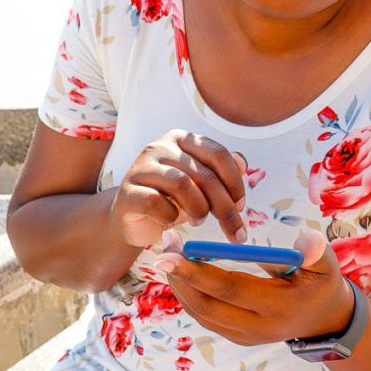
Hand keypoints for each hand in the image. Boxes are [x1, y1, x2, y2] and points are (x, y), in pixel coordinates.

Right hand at [110, 130, 246, 247]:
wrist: (131, 218)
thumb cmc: (170, 199)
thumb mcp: (200, 185)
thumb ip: (220, 172)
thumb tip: (243, 163)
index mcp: (182, 140)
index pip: (218, 154)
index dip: (235, 182)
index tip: (241, 206)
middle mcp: (160, 146)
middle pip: (204, 174)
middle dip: (224, 206)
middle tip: (234, 231)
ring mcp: (141, 166)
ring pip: (182, 184)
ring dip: (198, 209)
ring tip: (198, 221)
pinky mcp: (127, 190)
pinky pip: (154, 201)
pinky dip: (169, 216)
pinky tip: (170, 221)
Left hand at [157, 229, 355, 346]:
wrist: (325, 321)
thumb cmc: (322, 284)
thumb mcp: (326, 267)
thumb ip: (316, 253)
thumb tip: (306, 242)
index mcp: (277, 308)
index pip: (229, 289)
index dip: (197, 271)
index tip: (172, 252)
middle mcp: (257, 327)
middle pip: (206, 305)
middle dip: (179, 276)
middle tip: (165, 246)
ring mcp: (245, 336)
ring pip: (200, 313)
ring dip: (180, 285)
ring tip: (169, 253)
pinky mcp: (238, 335)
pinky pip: (205, 316)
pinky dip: (189, 294)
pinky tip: (181, 271)